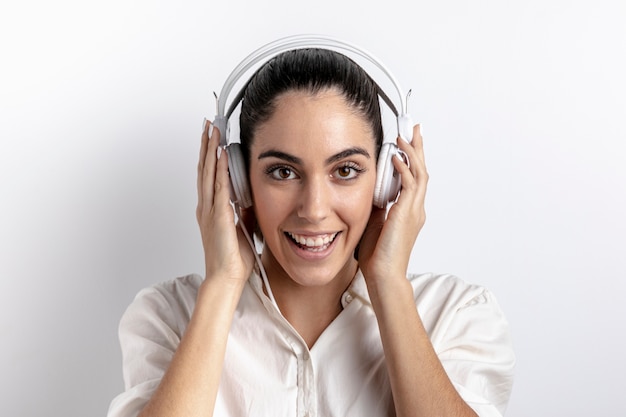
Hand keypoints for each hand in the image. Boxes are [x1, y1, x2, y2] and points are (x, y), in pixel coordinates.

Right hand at [196, 120, 254, 286]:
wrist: (227, 278)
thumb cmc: (233, 259)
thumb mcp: (241, 228)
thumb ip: (243, 211)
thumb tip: (249, 198)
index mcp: (211, 210)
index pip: (208, 175)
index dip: (209, 154)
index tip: (211, 137)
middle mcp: (206, 207)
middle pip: (204, 168)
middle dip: (206, 145)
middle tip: (208, 124)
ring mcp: (209, 211)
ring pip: (208, 173)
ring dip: (210, 150)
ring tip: (212, 130)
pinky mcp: (218, 216)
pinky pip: (218, 187)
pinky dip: (219, 169)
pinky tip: (220, 154)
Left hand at [358, 124, 427, 284]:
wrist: (384, 274)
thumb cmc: (378, 255)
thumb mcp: (375, 222)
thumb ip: (377, 204)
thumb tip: (370, 188)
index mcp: (409, 211)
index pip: (414, 178)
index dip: (412, 158)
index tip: (407, 142)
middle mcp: (416, 209)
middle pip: (421, 170)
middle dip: (417, 148)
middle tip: (414, 129)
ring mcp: (414, 211)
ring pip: (419, 174)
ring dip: (412, 153)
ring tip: (405, 136)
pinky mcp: (407, 214)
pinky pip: (410, 185)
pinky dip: (404, 169)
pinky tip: (397, 157)